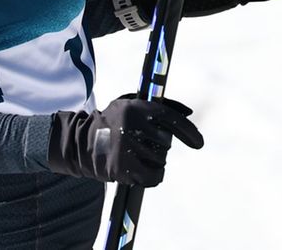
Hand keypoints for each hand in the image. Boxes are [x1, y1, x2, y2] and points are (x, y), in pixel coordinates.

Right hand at [47, 95, 203, 186]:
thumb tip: (189, 112)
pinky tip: (149, 172)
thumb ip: (161, 106)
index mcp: (136, 107)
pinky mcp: (121, 166)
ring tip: (138, 155)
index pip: (170, 118)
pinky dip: (155, 176)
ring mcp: (126, 146)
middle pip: (166, 142)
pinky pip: (152, 176)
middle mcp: (131, 125)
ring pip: (160, 160)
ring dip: (156, 161)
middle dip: (161, 146)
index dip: (188, 132)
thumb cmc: (113, 121)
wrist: (82, 142)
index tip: (199, 144)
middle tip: (146, 144)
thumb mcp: (131, 104)